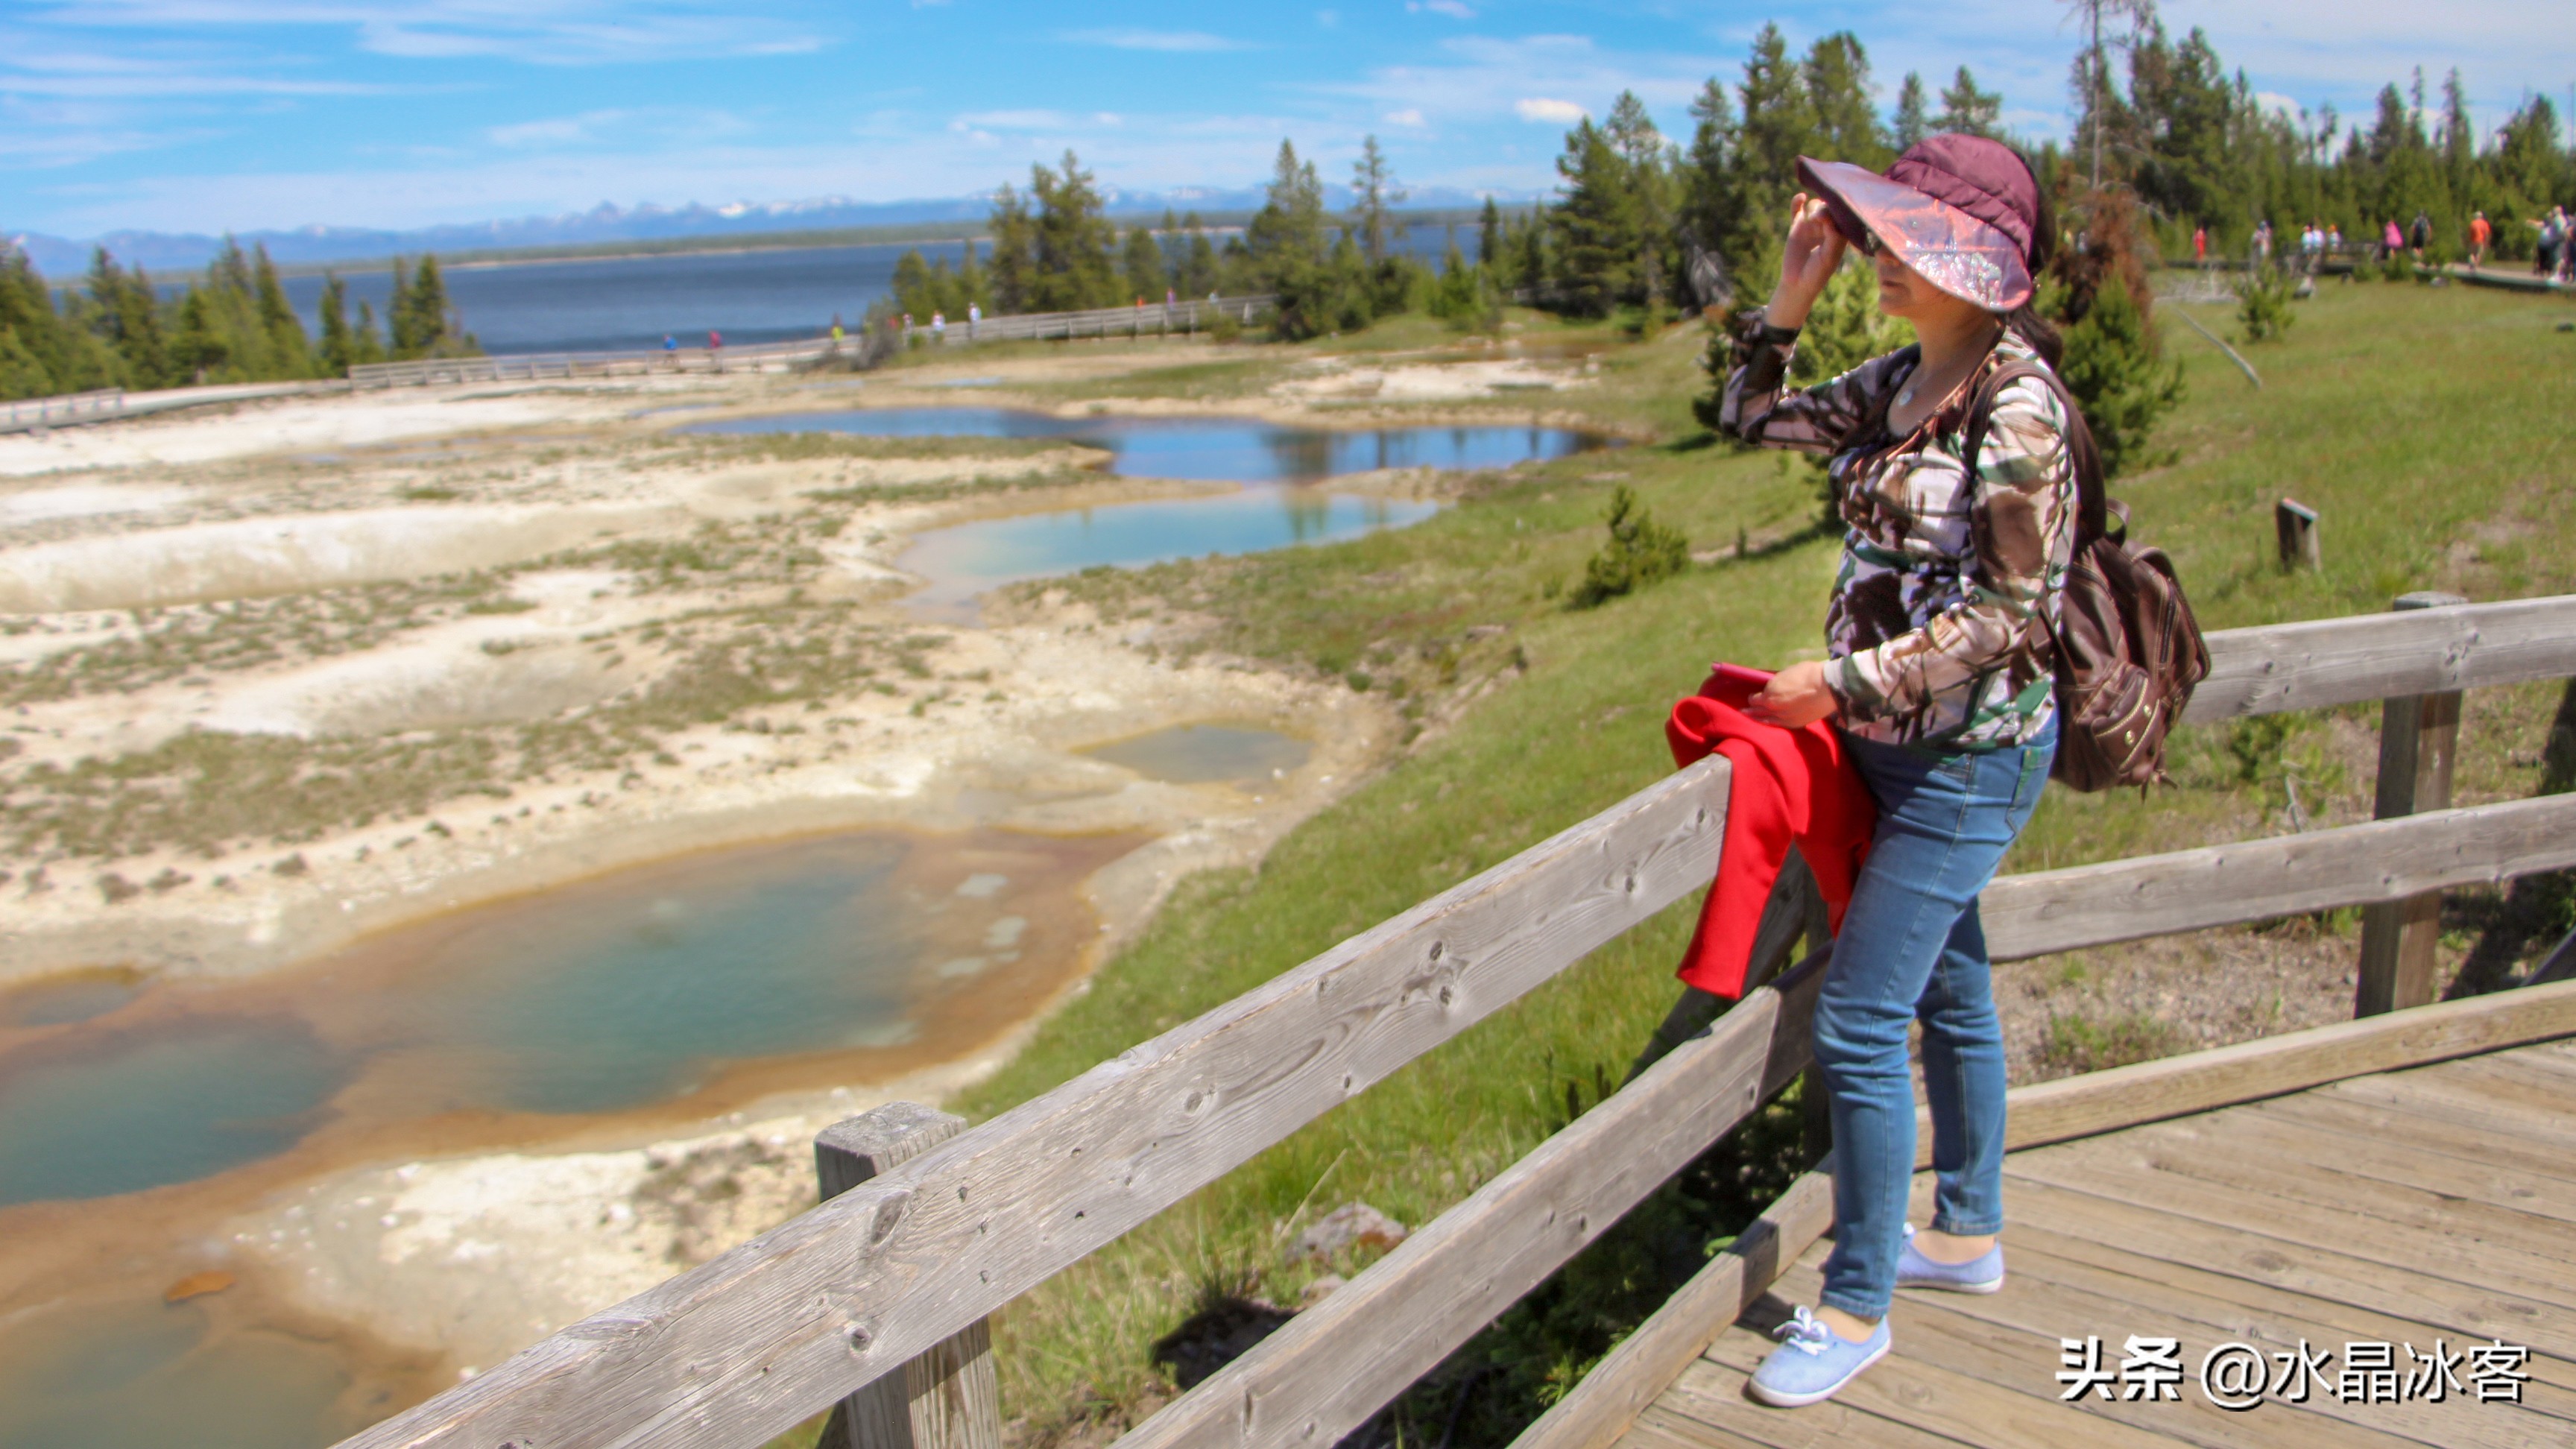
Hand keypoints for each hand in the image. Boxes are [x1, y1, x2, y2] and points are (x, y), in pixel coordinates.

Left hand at [1743, 659, 1838, 728]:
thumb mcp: (1787, 673)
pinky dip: (1772, 723)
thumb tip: (1773, 686)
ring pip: (1767, 720)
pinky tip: (1769, 723)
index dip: (1753, 698)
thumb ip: (1777, 682)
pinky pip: (1780, 724)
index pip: (1755, 699)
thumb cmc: (1808, 674)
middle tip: (1743, 712)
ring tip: (1752, 719)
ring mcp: (1784, 717)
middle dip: (1750, 711)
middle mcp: (1774, 707)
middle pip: (1758, 711)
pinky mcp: (1795, 724)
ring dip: (1758, 719)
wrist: (1828, 687)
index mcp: (1770, 693)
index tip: (1753, 696)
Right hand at [1765, 194, 1845, 331]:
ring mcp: (1812, 225)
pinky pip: (1797, 209)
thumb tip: (1828, 216)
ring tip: (1812, 218)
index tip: (1832, 221)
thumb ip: (1833, 237)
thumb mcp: (1829, 257)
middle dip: (1826, 208)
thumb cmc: (1817, 273)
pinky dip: (1798, 201)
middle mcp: (1827, 227)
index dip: (1839, 212)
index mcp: (1840, 234)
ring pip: (1815, 205)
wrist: (1797, 283)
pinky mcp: (1796, 226)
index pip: (1843, 215)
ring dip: (1815, 206)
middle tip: (1819, 219)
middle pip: (1829, 206)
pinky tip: (1801, 197)